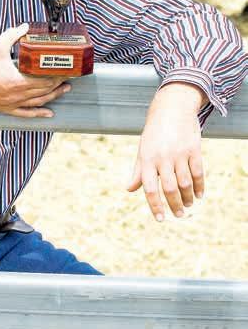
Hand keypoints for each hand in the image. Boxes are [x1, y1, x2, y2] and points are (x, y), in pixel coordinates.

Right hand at [0, 23, 70, 116]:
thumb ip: (13, 35)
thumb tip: (24, 27)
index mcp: (17, 80)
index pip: (45, 79)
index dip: (58, 75)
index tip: (66, 68)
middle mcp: (16, 95)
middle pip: (45, 91)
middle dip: (58, 83)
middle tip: (68, 76)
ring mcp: (11, 104)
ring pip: (38, 103)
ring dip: (53, 97)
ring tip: (64, 90)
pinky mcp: (5, 109)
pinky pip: (25, 114)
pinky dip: (38, 114)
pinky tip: (48, 113)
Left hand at [127, 82, 205, 220]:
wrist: (171, 109)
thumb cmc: (154, 133)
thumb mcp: (143, 149)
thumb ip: (138, 171)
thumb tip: (129, 189)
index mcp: (147, 159)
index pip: (149, 188)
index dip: (155, 205)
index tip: (160, 219)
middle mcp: (163, 157)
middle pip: (170, 189)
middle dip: (175, 206)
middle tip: (179, 215)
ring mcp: (179, 153)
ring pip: (185, 183)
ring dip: (188, 198)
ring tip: (188, 205)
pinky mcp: (194, 149)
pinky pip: (198, 172)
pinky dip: (200, 186)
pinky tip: (199, 195)